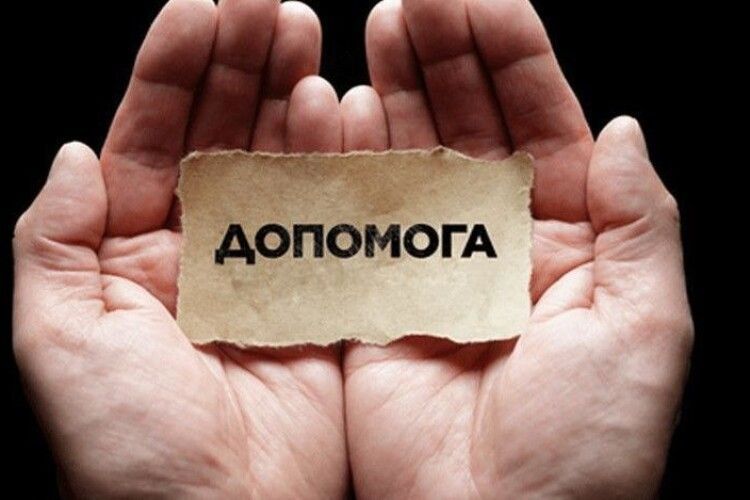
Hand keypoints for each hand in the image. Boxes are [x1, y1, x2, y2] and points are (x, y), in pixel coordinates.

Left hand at [13, 0, 347, 496]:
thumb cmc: (127, 444)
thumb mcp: (59, 338)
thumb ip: (53, 239)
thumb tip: (73, 153)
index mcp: (134, 250)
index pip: (150, 136)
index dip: (172, 70)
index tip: (199, 10)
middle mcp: (203, 248)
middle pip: (221, 134)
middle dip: (239, 65)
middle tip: (266, 6)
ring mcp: (270, 266)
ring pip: (279, 161)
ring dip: (290, 96)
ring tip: (302, 35)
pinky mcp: (324, 292)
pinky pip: (332, 213)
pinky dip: (338, 159)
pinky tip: (341, 109)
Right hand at [341, 0, 692, 497]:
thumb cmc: (587, 442)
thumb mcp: (646, 323)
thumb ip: (640, 218)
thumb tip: (624, 128)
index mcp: (569, 239)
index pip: (541, 123)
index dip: (513, 58)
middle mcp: (497, 241)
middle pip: (470, 126)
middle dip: (447, 55)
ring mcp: (431, 264)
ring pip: (412, 156)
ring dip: (398, 89)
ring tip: (381, 24)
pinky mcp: (375, 295)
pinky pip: (361, 213)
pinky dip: (350, 158)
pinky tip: (344, 105)